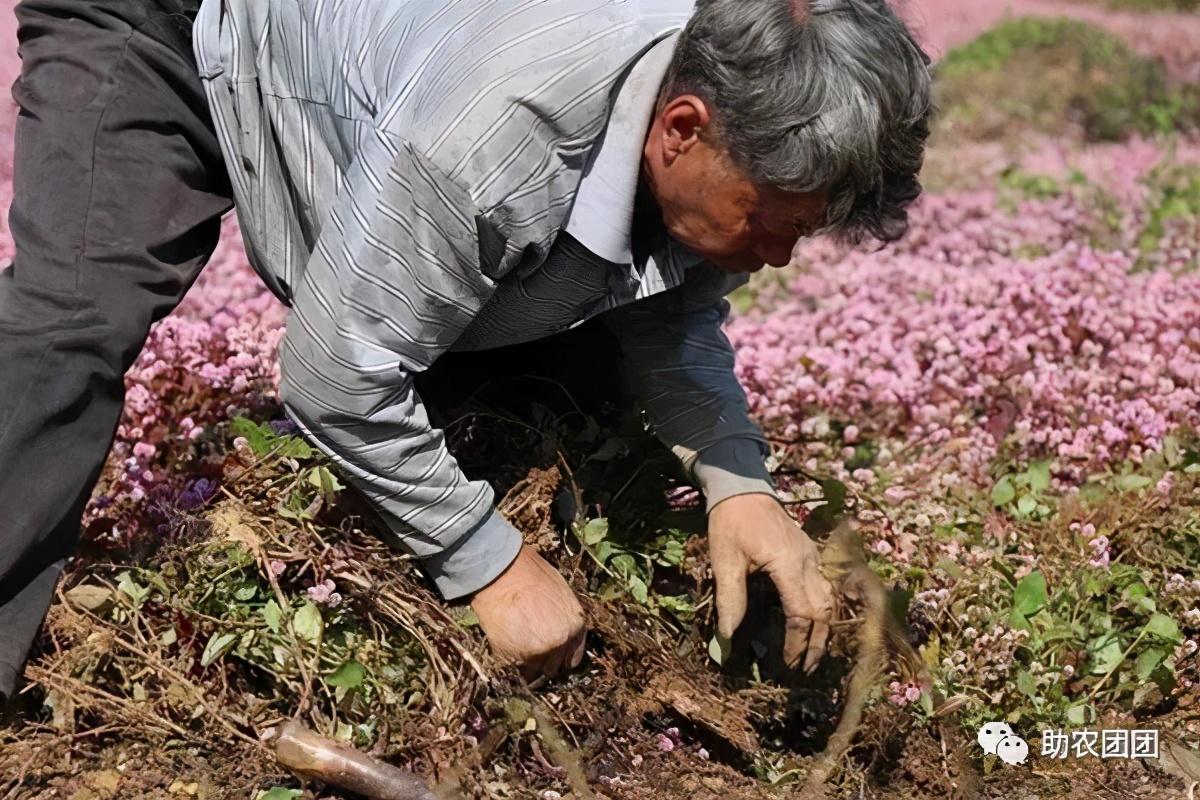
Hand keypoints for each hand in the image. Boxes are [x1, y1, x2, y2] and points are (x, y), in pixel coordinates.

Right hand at [470, 544, 586, 681]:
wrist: (502, 573)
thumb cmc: (528, 574)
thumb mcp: (558, 592)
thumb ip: (562, 616)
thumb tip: (557, 627)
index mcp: (575, 624)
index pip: (573, 657)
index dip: (560, 657)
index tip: (551, 657)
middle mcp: (561, 641)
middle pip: (552, 667)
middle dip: (542, 661)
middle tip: (527, 647)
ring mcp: (538, 652)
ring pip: (532, 670)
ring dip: (524, 662)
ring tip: (513, 643)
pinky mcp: (513, 657)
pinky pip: (512, 669)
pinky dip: (507, 661)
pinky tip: (503, 642)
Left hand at [708, 494, 834, 672]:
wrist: (743, 488)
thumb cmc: (731, 522)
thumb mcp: (725, 560)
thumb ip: (730, 600)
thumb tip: (727, 639)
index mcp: (789, 564)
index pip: (801, 613)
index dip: (795, 643)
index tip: (786, 664)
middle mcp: (809, 561)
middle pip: (824, 610)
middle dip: (818, 644)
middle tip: (806, 669)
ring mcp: (814, 556)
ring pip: (831, 599)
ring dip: (825, 629)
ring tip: (814, 654)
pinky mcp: (811, 553)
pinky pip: (827, 587)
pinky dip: (825, 610)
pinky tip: (817, 624)